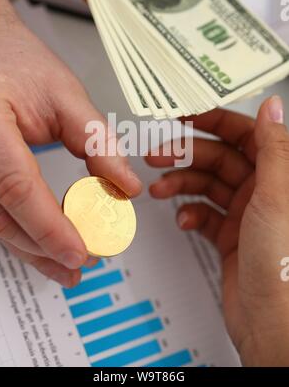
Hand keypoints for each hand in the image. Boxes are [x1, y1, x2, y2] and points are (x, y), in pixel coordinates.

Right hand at [0, 0, 141, 287]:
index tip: (81, 251)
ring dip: (32, 248)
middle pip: (2, 215)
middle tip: (83, 264)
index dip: (49, 225)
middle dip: (44, 248)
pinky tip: (43, 243)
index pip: (18, 185)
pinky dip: (21, 230)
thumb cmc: (17, 62)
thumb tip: (125, 187)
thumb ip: (96, 142)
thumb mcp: (65, 93)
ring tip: (67, 266)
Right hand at [147, 97, 288, 365]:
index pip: (245, 135)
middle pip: (219, 158)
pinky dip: (189, 212)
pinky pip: (204, 214)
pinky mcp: (231, 236)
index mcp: (280, 175)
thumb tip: (272, 107)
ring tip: (160, 188)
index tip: (184, 116)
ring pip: (206, 185)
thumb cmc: (284, 269)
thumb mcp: (277, 197)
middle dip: (186, 154)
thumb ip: (273, 148)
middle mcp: (264, 191)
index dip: (213, 121)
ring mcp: (246, 215)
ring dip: (180, 183)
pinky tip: (183, 218)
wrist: (272, 326)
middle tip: (158, 155)